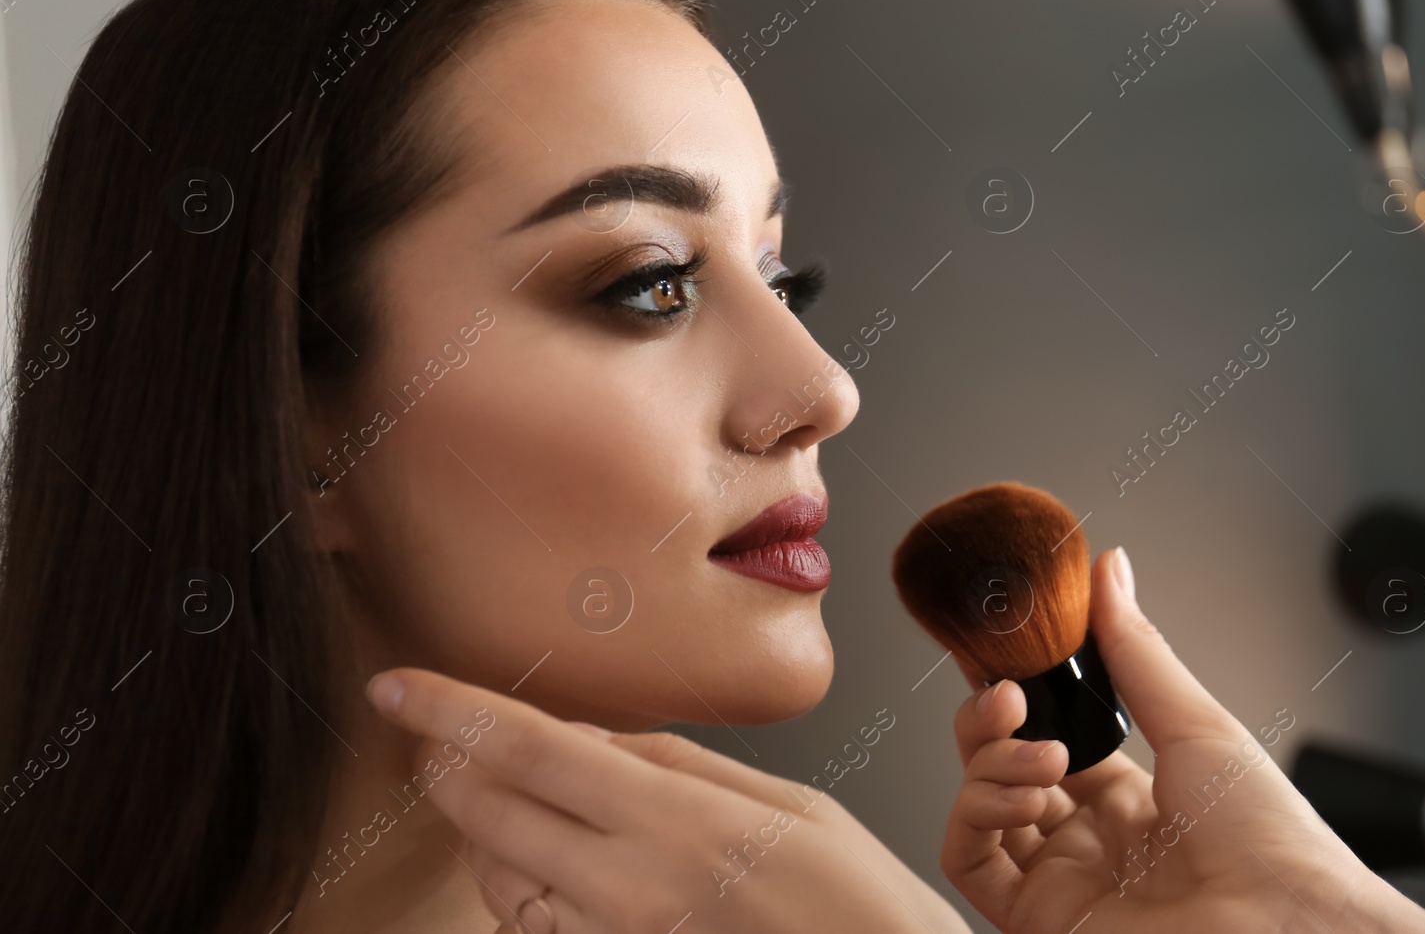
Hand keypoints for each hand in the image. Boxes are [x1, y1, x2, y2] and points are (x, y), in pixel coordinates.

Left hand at [365, 667, 971, 933]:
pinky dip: (517, 888)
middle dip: (442, 766)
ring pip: (498, 882)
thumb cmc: (858, 903)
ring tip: (500, 795)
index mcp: (678, 826)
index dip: (450, 712)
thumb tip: (589, 735)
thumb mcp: (788, 804)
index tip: (396, 685)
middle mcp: (630, 896)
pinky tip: (537, 861)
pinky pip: (533, 933)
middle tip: (426, 733)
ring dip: (481, 831)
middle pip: (491, 817)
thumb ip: (676, 764)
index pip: (530, 751)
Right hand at [942, 546, 1424, 933]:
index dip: (1017, 693)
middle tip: (1007, 696)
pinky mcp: (1039, 917)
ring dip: (989, 765)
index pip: (1046, 733)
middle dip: (990, 722)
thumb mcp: (1197, 727)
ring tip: (1042, 756)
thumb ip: (1136, 651)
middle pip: (1000, 767)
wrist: (1287, 922)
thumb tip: (1111, 570)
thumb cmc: (1272, 841)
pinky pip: (967, 861)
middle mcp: (1089, 840)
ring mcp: (1061, 881)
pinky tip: (1018, 795)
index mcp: (1129, 798)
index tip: (998, 649)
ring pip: (977, 807)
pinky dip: (973, 816)